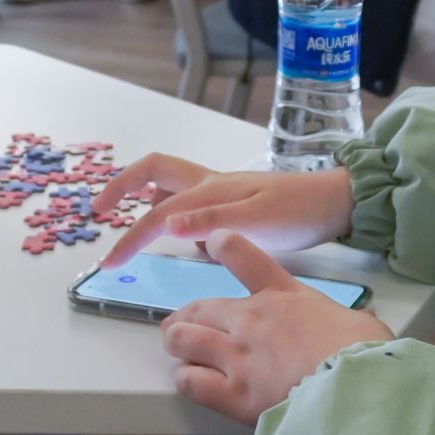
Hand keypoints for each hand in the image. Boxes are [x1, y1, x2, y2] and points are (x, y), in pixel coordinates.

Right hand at [100, 154, 353, 266]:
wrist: (334, 204)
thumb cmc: (297, 212)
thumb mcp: (256, 222)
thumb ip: (211, 223)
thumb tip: (167, 226)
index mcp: (209, 190)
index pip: (157, 216)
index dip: (130, 239)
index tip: (109, 263)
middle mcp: (209, 184)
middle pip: (153, 171)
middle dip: (122, 185)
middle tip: (100, 210)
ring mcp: (221, 190)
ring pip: (171, 184)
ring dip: (146, 195)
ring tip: (134, 226)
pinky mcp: (233, 201)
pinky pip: (191, 201)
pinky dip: (175, 212)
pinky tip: (183, 237)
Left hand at [162, 229, 393, 423]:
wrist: (354, 393)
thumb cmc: (364, 355)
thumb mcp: (360, 324)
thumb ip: (348, 320)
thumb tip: (360, 326)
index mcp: (284, 297)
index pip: (245, 258)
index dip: (225, 245)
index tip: (216, 239)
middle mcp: (252, 320)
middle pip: (200, 306)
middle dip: (185, 314)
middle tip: (179, 322)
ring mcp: (237, 356)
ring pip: (184, 338)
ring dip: (178, 341)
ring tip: (176, 347)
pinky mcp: (232, 394)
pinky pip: (191, 381)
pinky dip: (186, 379)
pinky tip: (190, 380)